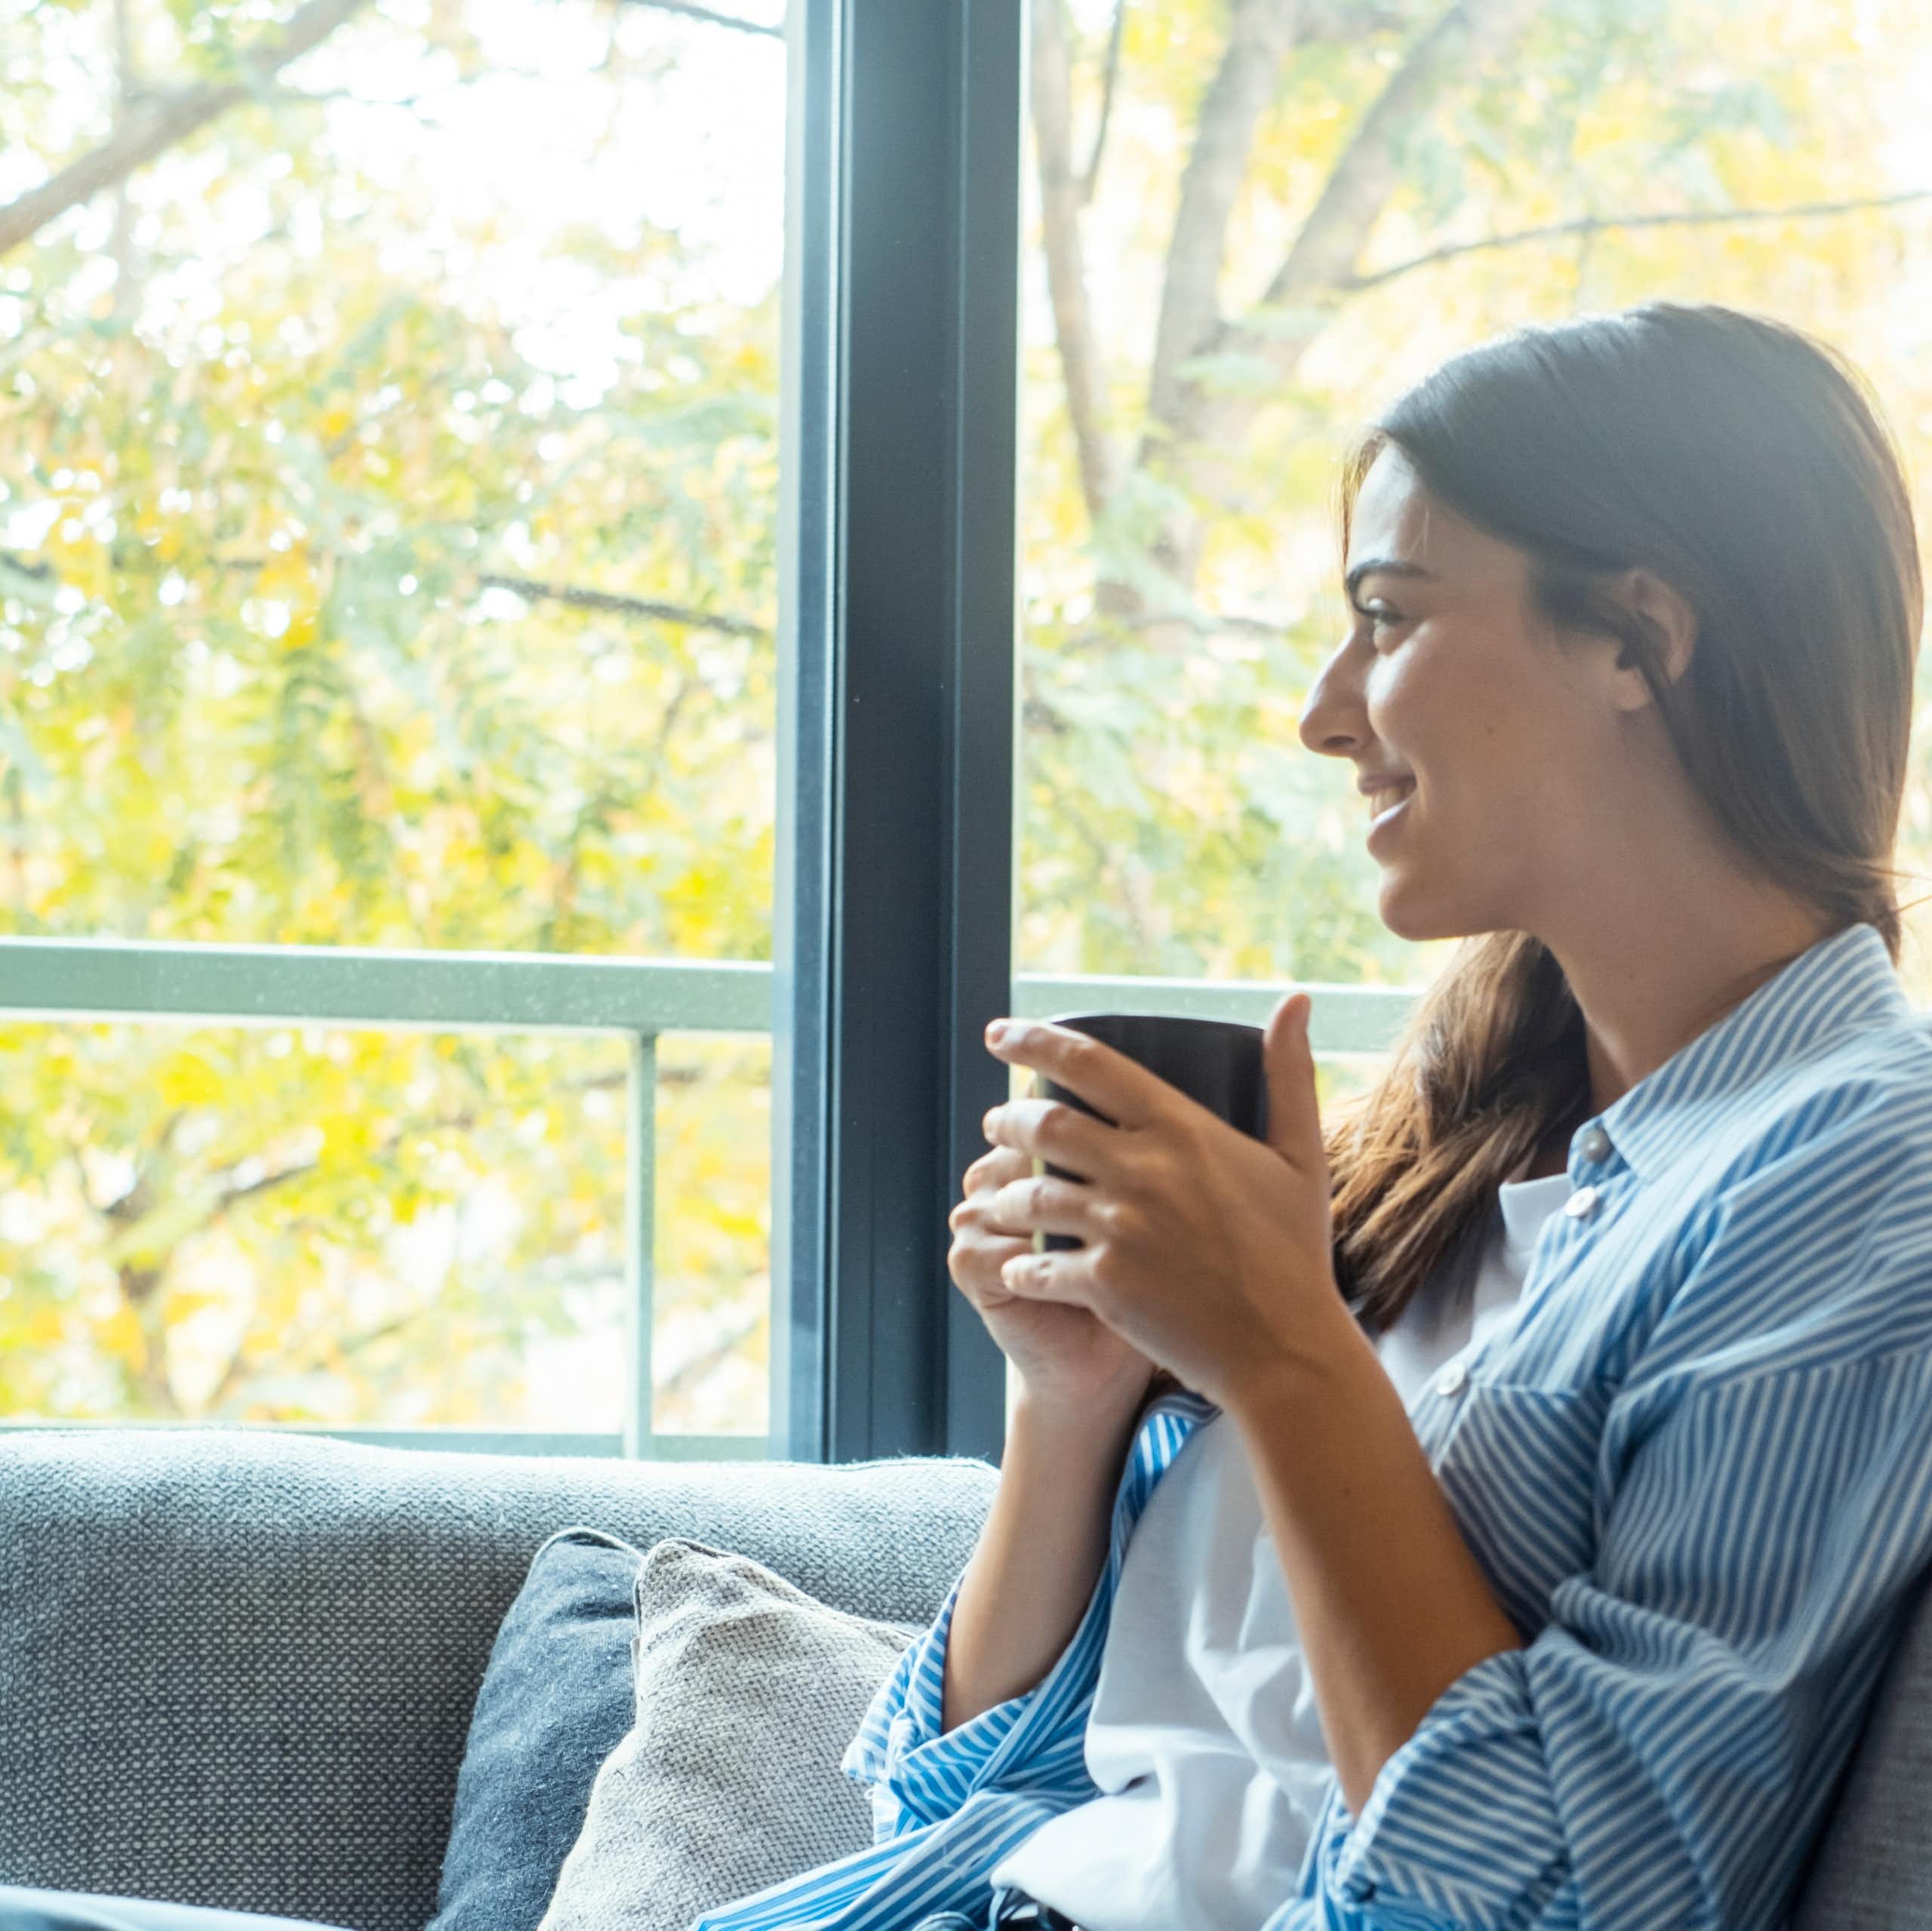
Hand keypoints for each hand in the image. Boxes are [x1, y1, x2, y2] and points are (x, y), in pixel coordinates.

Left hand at [978, 994, 1348, 1411]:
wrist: (1285, 1349)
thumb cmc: (1294, 1253)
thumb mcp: (1301, 1155)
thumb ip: (1289, 1073)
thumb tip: (1295, 999)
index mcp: (1182, 1129)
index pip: (1089, 1065)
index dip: (1034, 1041)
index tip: (999, 1034)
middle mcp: (1143, 1171)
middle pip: (1043, 1123)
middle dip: (1005, 1118)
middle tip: (994, 1123)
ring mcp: (1120, 1228)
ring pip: (1027, 1193)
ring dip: (1000, 1190)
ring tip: (993, 1190)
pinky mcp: (1105, 1284)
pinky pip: (1035, 1263)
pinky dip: (1018, 1261)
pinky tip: (1017, 1263)